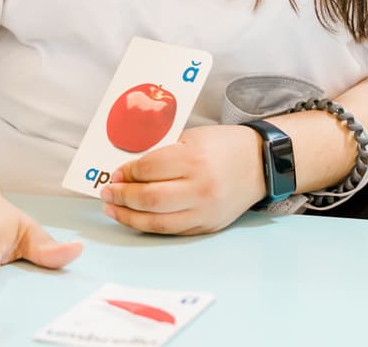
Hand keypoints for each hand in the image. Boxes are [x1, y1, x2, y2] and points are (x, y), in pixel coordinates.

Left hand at [99, 124, 264, 234]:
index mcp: (194, 159)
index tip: (114, 173)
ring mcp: (205, 211)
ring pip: (158, 221)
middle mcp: (200, 188)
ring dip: (129, 217)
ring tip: (112, 209)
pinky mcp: (208, 226)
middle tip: (106, 192)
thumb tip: (127, 171)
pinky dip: (149, 225)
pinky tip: (135, 219)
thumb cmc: (222, 145)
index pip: (148, 169)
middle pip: (150, 198)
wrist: (260, 163)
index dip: (126, 173)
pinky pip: (172, 230)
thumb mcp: (191, 138)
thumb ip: (162, 154)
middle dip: (122, 196)